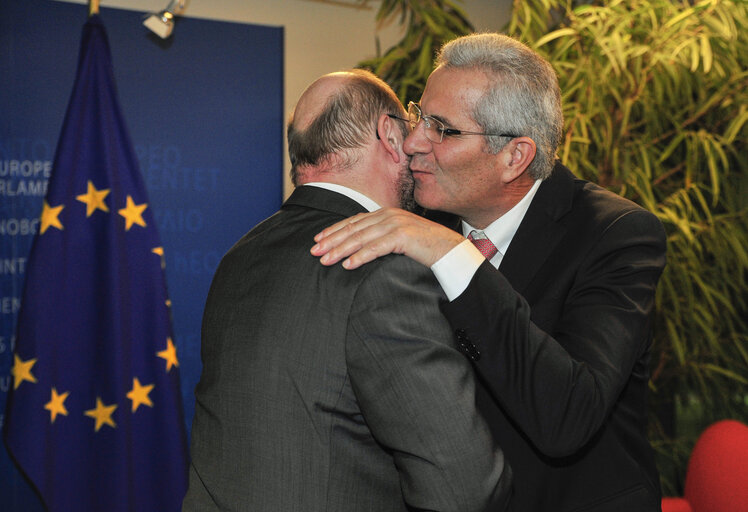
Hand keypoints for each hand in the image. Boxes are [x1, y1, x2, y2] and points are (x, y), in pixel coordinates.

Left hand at [310, 208, 464, 268]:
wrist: (451, 250)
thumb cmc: (425, 249)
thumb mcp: (399, 239)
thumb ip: (380, 239)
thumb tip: (358, 249)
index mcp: (386, 214)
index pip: (353, 221)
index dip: (334, 230)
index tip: (317, 239)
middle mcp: (388, 216)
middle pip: (353, 228)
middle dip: (331, 240)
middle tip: (313, 251)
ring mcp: (396, 224)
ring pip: (361, 238)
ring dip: (340, 250)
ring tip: (326, 260)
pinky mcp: (403, 236)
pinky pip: (377, 248)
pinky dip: (360, 257)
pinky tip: (348, 265)